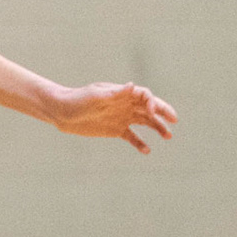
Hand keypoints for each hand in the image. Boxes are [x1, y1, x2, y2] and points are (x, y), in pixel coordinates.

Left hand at [49, 82, 176, 153]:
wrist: (61, 113)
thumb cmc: (77, 100)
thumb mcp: (95, 96)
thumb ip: (115, 93)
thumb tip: (132, 86)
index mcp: (122, 93)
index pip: (144, 95)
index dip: (152, 101)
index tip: (153, 111)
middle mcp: (125, 104)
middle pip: (150, 107)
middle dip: (163, 112)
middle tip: (174, 120)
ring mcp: (122, 117)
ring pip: (145, 122)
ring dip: (157, 128)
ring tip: (168, 136)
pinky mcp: (116, 130)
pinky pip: (132, 137)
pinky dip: (140, 143)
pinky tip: (147, 151)